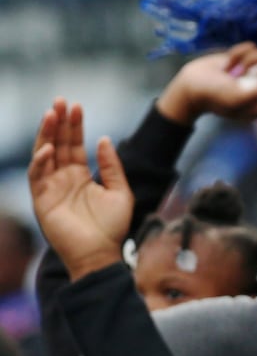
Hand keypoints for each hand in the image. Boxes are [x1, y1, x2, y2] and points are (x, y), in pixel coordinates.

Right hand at [29, 99, 133, 278]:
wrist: (100, 254)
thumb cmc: (112, 227)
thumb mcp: (120, 191)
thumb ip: (112, 166)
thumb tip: (104, 139)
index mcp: (81, 176)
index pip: (75, 144)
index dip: (75, 125)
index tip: (77, 105)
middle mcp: (63, 178)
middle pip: (58, 144)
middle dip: (59, 122)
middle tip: (61, 101)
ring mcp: (50, 188)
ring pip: (44, 154)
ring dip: (47, 134)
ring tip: (52, 114)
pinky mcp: (41, 200)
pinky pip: (37, 176)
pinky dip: (40, 161)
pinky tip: (49, 148)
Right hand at [156, 43, 256, 124]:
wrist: (189, 85)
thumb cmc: (212, 95)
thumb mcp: (237, 94)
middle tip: (246, 74)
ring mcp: (254, 72)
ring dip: (250, 58)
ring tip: (234, 71)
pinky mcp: (243, 59)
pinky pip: (251, 47)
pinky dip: (239, 52)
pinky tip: (228, 63)